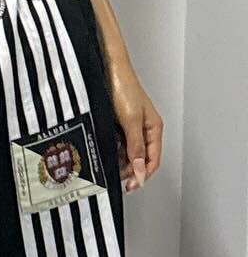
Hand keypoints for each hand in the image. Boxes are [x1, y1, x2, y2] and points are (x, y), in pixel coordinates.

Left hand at [108, 56, 162, 192]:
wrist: (107, 69)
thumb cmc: (123, 88)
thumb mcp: (131, 121)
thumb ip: (136, 147)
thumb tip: (140, 171)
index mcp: (154, 128)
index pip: (153, 160)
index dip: (143, 175)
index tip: (132, 186)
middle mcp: (143, 128)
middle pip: (140, 158)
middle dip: (130, 171)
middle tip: (118, 182)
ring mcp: (129, 126)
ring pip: (127, 152)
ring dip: (120, 163)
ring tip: (109, 171)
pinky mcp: (116, 122)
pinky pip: (117, 143)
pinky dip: (112, 152)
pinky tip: (103, 157)